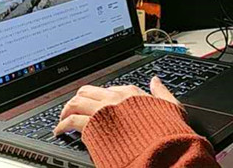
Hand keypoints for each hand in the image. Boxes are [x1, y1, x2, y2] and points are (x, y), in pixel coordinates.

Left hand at [54, 76, 178, 135]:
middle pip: (89, 91)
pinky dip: (62, 124)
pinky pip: (71, 121)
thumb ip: (161, 93)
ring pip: (77, 101)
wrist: (158, 152)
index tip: (98, 104)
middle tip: (75, 109)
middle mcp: (115, 99)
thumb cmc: (165, 134)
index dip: (101, 97)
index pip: (110, 89)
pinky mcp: (92, 127)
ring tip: (63, 118)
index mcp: (133, 94)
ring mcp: (103, 112)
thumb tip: (155, 81)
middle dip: (79, 99)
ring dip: (67, 109)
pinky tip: (60, 131)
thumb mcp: (172, 109)